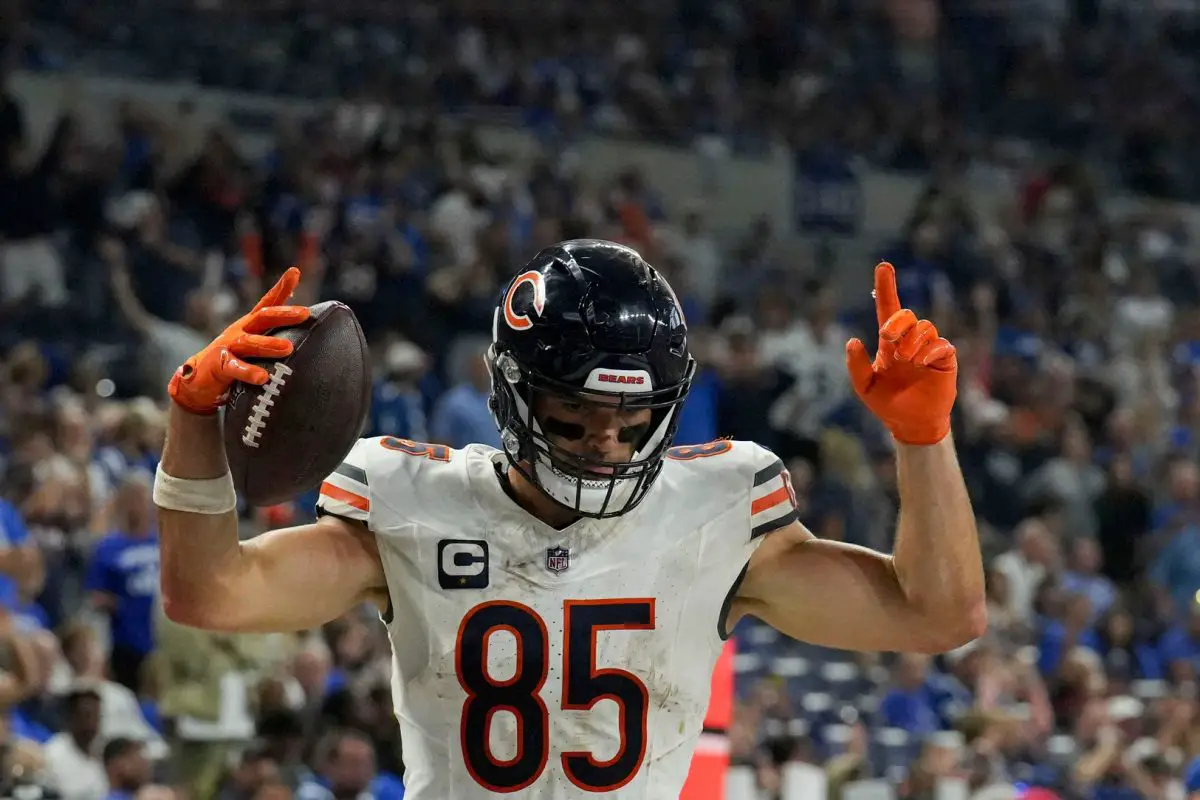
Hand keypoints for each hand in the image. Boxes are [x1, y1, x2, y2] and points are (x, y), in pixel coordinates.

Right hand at [168, 267, 309, 414]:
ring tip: (288, 348)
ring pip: (250, 342)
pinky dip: (248, 372)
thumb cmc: (234, 362)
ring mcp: (228, 347)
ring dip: (268, 344)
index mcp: (250, 325)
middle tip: (304, 313)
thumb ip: (275, 340)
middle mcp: (239, 331)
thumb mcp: (255, 347)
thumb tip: (305, 339)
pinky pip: (234, 368)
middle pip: (262, 318)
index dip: (281, 288)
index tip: (295, 272)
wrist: (198, 380)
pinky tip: (262, 377)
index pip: (267, 303)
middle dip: (284, 314)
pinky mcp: (218, 365)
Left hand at [846, 263, 957, 444]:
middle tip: (887, 338)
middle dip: (897, 322)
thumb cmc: (887, 403)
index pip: (888, 309)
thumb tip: (852, 341)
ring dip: (912, 342)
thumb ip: (857, 365)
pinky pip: (941, 344)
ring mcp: (928, 348)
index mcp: (890, 343)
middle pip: (906, 315)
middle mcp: (909, 341)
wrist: (911, 424)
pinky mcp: (945, 359)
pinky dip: (929, 351)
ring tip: (906, 361)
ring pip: (924, 328)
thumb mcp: (865, 387)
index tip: (883, 266)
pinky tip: (921, 363)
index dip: (886, 287)